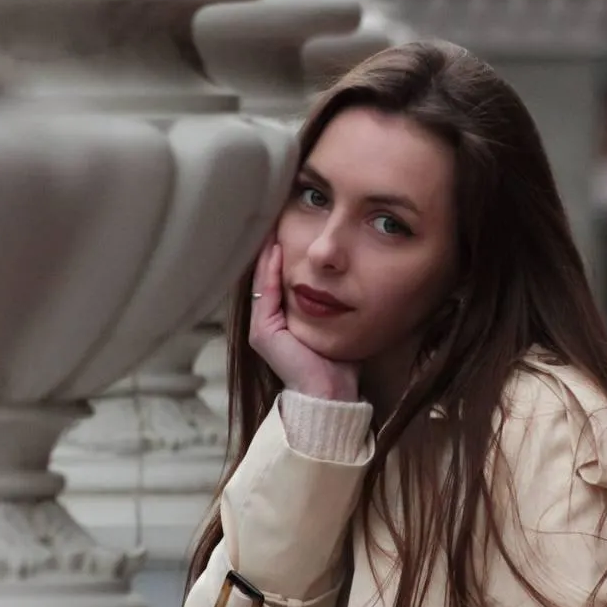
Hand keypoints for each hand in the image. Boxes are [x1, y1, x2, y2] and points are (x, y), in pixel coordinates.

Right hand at [249, 238, 359, 401]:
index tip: (290, 222)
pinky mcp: (262, 332)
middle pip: (266, 275)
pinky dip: (270, 271)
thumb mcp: (335, 321)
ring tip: (272, 223)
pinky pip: (265, 294)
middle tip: (276, 214)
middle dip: (271, 245)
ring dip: (267, 252)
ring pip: (262, 280)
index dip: (282, 251)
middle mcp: (266, 321)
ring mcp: (261, 327)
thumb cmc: (338, 361)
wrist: (332, 392)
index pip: (278, 277)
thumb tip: (346, 273)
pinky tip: (276, 249)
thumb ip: (333, 299)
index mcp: (281, 319)